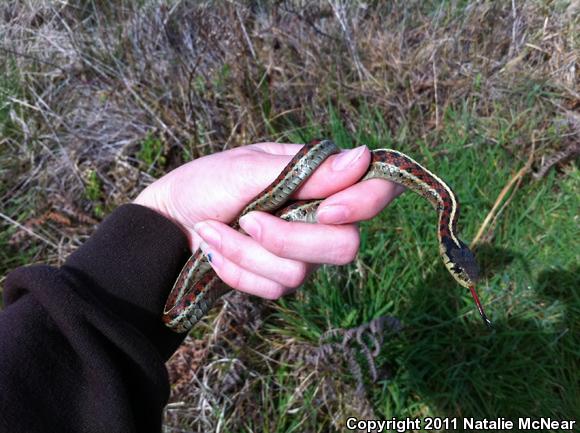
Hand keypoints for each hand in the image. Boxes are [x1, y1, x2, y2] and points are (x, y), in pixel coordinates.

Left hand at [134, 142, 403, 299]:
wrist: (169, 222)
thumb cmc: (207, 183)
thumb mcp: (249, 168)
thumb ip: (305, 171)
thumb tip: (363, 157)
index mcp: (319, 180)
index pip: (375, 191)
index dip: (364, 203)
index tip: (326, 209)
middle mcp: (320, 218)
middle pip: (344, 246)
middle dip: (288, 239)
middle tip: (249, 219)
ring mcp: (301, 253)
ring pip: (300, 273)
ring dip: (246, 252)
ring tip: (212, 230)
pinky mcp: (279, 279)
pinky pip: (272, 289)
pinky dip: (235, 269)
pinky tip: (214, 250)